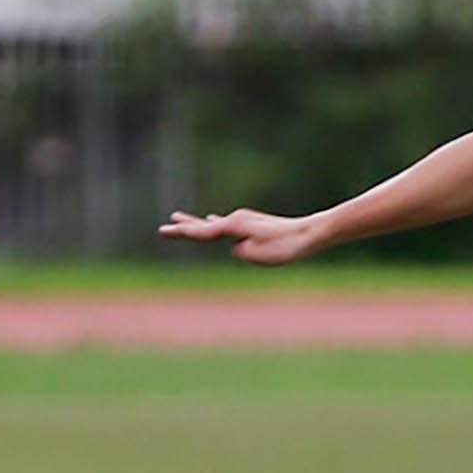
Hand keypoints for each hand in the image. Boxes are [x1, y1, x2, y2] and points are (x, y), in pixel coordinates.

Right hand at [158, 207, 322, 265]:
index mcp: (234, 226)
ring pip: (214, 223)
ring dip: (196, 222)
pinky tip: (211, 220)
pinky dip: (215, 223)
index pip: (202, 231)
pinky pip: (228, 224)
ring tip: (178, 218)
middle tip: (165, 225)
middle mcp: (237, 220)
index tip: (163, 230)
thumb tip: (238, 248)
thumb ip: (242, 251)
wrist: (310, 233)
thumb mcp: (259, 254)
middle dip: (185, 226)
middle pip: (204, 225)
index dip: (182, 233)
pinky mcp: (254, 224)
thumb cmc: (286, 245)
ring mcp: (245, 220)